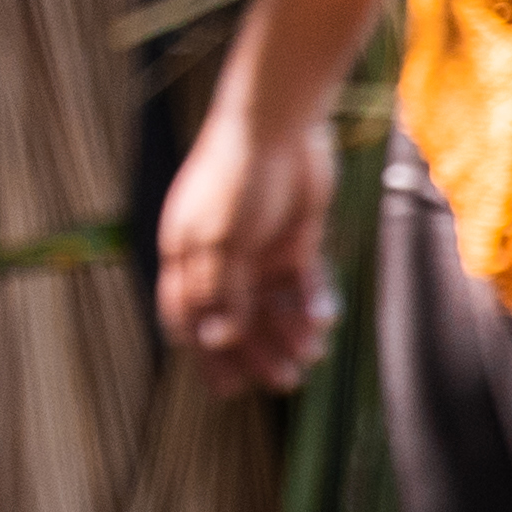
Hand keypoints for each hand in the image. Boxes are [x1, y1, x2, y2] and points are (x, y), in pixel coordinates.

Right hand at [156, 99, 339, 391]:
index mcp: (187, 256)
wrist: (278, 122)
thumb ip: (221, 294)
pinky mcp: (293, 237)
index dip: (206, 355)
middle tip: (284, 381)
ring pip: (271, 305)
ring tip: (311, 354)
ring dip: (288, 332)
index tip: (229, 389)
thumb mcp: (221, 241)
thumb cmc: (235, 176)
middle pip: (236, 318)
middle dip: (257, 352)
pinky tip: (324, 320)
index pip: (190, 318)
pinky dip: (311, 303)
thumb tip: (214, 343)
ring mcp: (257, 248)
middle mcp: (220, 257)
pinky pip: (301, 282)